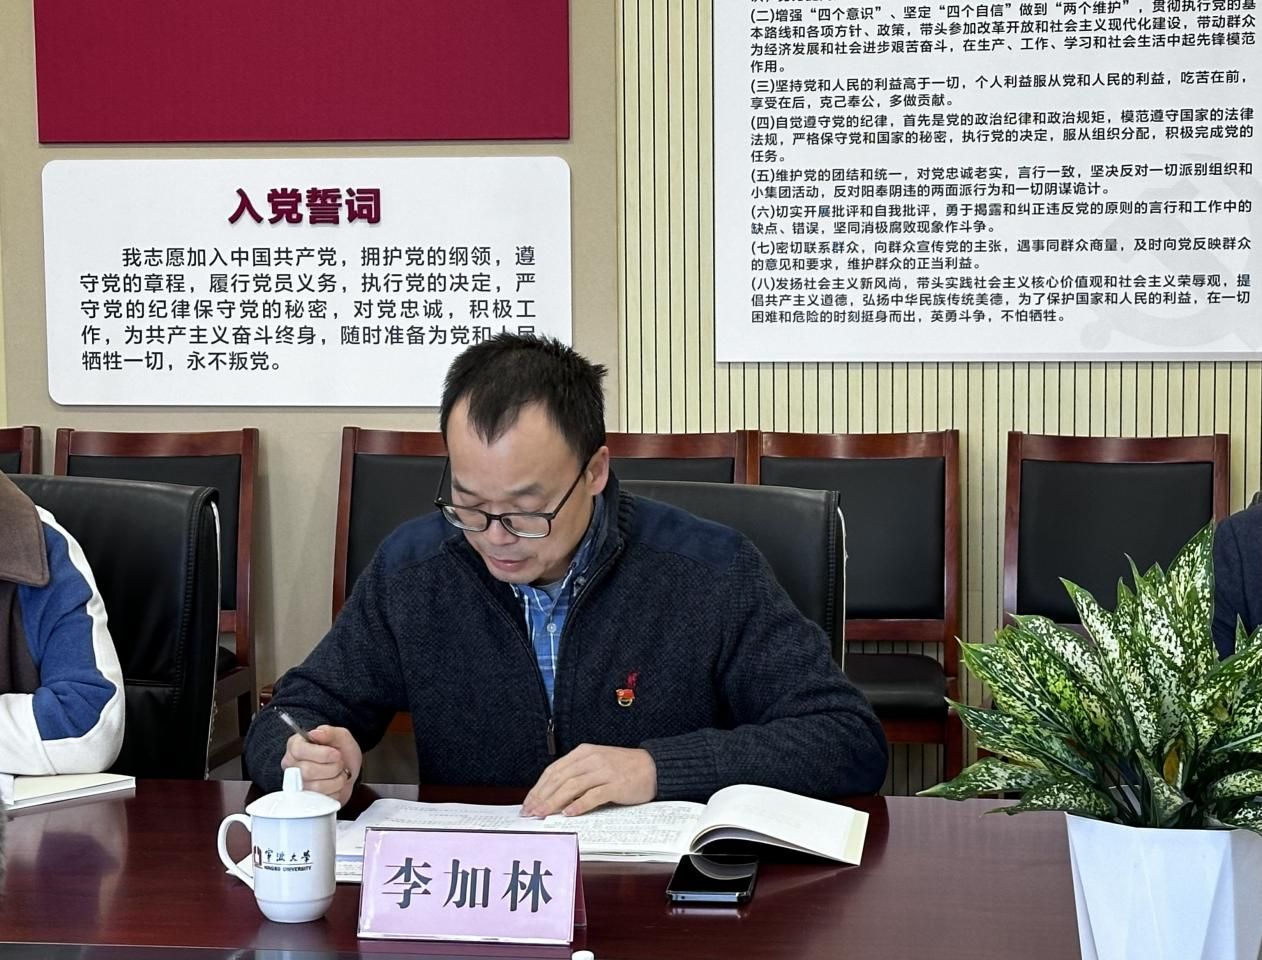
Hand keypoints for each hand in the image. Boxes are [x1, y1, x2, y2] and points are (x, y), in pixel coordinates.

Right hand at [280, 724, 362, 806]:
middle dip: (332, 767)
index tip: (335, 753)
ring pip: (315, 787)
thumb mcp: (340, 736)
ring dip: (336, 780)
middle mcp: (292, 766)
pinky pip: (321, 800)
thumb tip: (315, 733)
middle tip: (339, 763)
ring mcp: (297, 785)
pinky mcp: (306, 801)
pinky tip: (335, 784)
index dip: (322, 754)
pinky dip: (335, 791)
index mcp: (295, 746)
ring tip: (338, 773)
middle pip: (307, 771)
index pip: (299, 751)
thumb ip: (329, 732)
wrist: (349, 770)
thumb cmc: (341, 751)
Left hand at [520, 744, 656, 817]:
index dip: (539, 787)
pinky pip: (593, 796)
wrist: (652, 766)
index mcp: (584, 752)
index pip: (554, 770)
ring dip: (554, 802)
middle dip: (542, 796)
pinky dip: (579, 805)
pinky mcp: (615, 784)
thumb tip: (553, 794)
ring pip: (572, 787)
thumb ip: (577, 774)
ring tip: (543, 814)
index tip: (529, 802)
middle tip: (531, 811)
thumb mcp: (596, 763)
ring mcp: (604, 771)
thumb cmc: (623, 767)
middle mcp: (591, 759)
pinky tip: (569, 814)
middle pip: (560, 778)